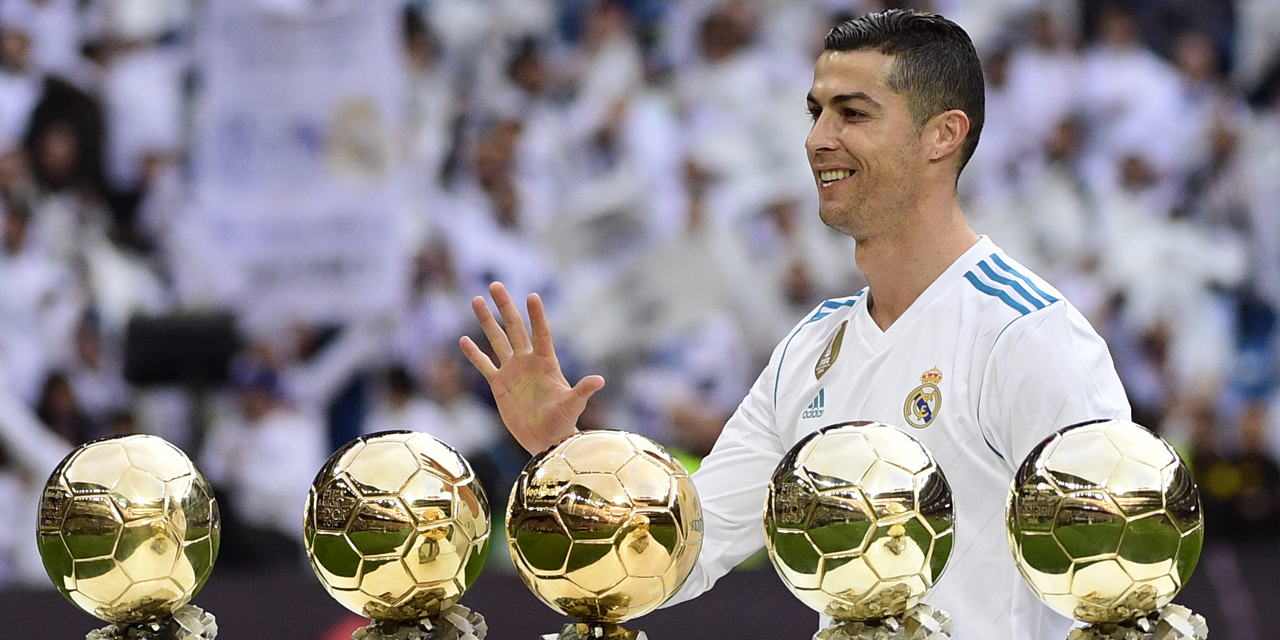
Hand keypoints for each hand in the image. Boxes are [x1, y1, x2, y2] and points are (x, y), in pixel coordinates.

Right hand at [459, 282, 604, 453]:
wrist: (546, 440)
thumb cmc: (562, 422)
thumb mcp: (572, 405)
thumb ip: (582, 391)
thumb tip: (599, 380)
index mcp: (546, 363)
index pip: (541, 333)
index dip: (536, 316)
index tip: (532, 296)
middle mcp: (528, 362)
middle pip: (514, 328)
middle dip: (505, 307)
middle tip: (495, 284)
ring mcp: (512, 371)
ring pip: (497, 341)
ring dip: (487, 321)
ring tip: (476, 300)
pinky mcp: (499, 385)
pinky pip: (484, 365)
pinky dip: (474, 354)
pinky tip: (463, 340)